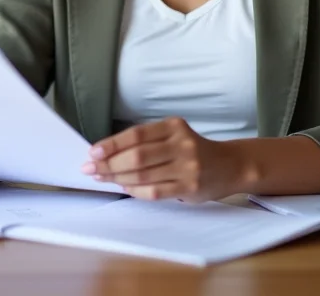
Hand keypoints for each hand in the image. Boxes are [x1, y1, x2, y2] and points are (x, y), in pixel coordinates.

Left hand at [81, 117, 243, 201]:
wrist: (229, 165)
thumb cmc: (193, 149)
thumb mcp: (174, 135)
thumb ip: (148, 142)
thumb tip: (108, 152)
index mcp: (174, 126)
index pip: (137, 134)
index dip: (113, 143)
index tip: (93, 151)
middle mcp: (182, 144)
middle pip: (138, 156)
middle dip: (109, 163)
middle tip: (90, 168)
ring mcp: (186, 167)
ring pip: (143, 175)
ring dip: (117, 178)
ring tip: (101, 178)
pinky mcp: (189, 187)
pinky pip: (155, 191)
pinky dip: (135, 191)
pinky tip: (124, 187)